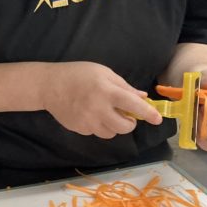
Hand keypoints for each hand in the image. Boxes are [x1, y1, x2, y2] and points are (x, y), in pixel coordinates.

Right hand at [42, 62, 161, 138]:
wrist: (49, 86)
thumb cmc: (78, 74)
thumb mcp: (103, 73)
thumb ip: (124, 86)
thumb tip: (142, 97)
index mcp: (107, 91)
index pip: (133, 105)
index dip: (148, 113)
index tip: (157, 119)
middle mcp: (98, 109)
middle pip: (124, 127)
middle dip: (129, 123)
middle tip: (126, 115)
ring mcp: (87, 121)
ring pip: (111, 133)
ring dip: (113, 126)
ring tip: (105, 114)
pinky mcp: (79, 129)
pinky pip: (96, 132)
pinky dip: (98, 126)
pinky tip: (90, 114)